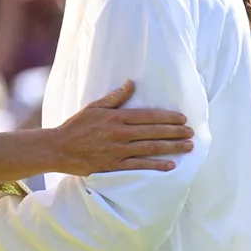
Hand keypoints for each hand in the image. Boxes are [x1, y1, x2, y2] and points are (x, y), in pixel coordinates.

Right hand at [52, 81, 193, 176]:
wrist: (58, 148)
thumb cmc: (76, 126)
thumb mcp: (95, 107)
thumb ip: (115, 97)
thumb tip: (131, 83)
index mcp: (116, 117)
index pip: (148, 116)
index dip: (167, 118)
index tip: (182, 118)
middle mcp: (120, 134)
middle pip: (154, 132)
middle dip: (175, 132)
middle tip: (191, 133)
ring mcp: (118, 151)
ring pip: (150, 148)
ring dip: (172, 147)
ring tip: (188, 146)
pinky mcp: (114, 166)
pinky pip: (139, 166)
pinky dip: (156, 166)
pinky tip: (171, 165)